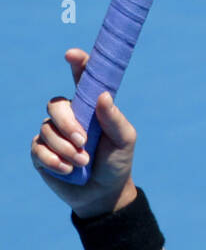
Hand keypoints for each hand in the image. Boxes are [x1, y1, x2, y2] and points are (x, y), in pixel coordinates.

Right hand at [31, 49, 137, 217]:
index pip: (81, 79)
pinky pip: (38, 149)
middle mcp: (69, 116)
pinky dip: (53, 160)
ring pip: (47, 129)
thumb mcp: (124, 140)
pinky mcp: (41, 153)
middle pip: (56, 104)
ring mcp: (53, 134)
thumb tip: (103, 95)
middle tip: (83, 141)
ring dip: (65, 148)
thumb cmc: (117, 162)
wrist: (104, 193)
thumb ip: (114, 118)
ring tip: (83, 162)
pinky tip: (68, 169)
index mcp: (90, 106)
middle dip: (68, 123)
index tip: (72, 55)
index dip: (77, 63)